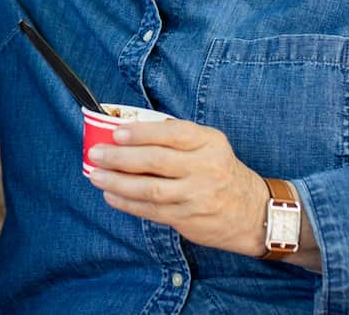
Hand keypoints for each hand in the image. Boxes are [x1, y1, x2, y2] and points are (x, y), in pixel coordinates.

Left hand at [87, 118, 267, 256]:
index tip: (115, 133)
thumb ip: (176, 135)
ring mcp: (197, 196)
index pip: (172, 134)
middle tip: (96, 154)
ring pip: (150, 189)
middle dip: (120, 158)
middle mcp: (205, 168)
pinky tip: (111, 195)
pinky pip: (151, 210)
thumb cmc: (220, 169)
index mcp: (209, 143)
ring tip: (96, 176)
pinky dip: (127, 203)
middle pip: (156, 162)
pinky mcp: (188, 219)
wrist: (251, 212)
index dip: (141, 133)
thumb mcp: (209, 144)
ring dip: (117, 183)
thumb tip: (129, 128)